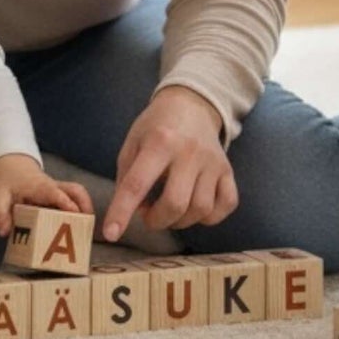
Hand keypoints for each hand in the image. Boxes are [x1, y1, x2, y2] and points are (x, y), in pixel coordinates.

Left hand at [0, 154, 93, 237]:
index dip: (65, 201)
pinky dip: (83, 210)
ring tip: (88, 229)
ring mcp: (59, 189)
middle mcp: (53, 186)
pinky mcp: (62, 194)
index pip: (54, 192)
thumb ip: (0, 212)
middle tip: (87, 226)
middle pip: (74, 190)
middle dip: (84, 206)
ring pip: (79, 192)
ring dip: (86, 208)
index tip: (74, 212)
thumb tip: (5, 231)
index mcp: (38, 186)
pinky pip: (77, 198)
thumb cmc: (8, 183)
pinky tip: (83, 227)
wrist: (14, 168)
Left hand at [102, 86, 237, 241]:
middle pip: (175, 204)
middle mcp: (189, 151)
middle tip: (147, 214)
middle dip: (156, 221)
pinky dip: (209, 217)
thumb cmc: (156, 128)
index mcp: (159, 141)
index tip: (111, 233)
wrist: (191, 105)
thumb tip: (130, 214)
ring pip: (201, 210)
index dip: (121, 212)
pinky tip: (194, 208)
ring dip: (179, 221)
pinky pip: (226, 205)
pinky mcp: (227, 171)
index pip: (137, 184)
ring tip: (167, 209)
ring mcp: (212, 162)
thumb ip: (126, 177)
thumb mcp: (133, 142)